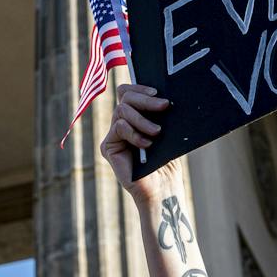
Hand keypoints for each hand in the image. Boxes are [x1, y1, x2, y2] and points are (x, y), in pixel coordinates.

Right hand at [100, 84, 181, 202]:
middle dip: (145, 100)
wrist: (163, 189)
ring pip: (121, 111)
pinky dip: (135, 134)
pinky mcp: (108, 147)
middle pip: (124, 97)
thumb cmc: (168, 162)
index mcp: (135, 117)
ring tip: (158, 132)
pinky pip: (119, 128)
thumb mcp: (166, 131)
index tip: (158, 93)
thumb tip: (163, 94)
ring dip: (143, 119)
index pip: (128, 92)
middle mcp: (121, 124)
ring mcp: (114, 136)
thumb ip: (159, 114)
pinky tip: (147, 145)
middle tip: (164, 105)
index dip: (139, 87)